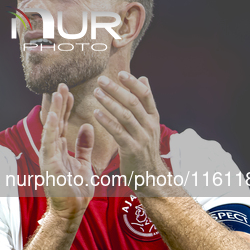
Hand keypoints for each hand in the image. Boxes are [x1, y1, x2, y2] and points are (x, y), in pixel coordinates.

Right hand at [40, 83, 94, 221]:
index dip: (65, 107)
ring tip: (58, 92)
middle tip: (63, 84)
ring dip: (54, 110)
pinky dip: (50, 127)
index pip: (62, 124)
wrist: (71, 212)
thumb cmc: (76, 191)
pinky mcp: (48, 164)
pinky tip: (53, 114)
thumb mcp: (84, 164)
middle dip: (59, 103)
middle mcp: (52, 150)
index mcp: (59, 150)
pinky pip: (49, 142)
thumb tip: (88, 126)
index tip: (68, 91)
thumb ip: (84, 145)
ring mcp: (48, 156)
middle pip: (55, 122)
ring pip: (51, 128)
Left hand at [93, 71, 166, 195]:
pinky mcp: (132, 150)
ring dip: (109, 102)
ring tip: (96, 92)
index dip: (133, 83)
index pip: (145, 95)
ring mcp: (142, 138)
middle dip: (117, 89)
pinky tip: (96, 113)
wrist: (151, 177)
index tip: (120, 72)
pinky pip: (118, 132)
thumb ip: (144, 102)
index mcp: (153, 117)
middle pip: (133, 102)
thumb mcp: (148, 123)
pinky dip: (107, 121)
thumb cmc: (145, 147)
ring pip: (125, 115)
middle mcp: (149, 125)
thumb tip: (143, 78)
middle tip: (101, 79)